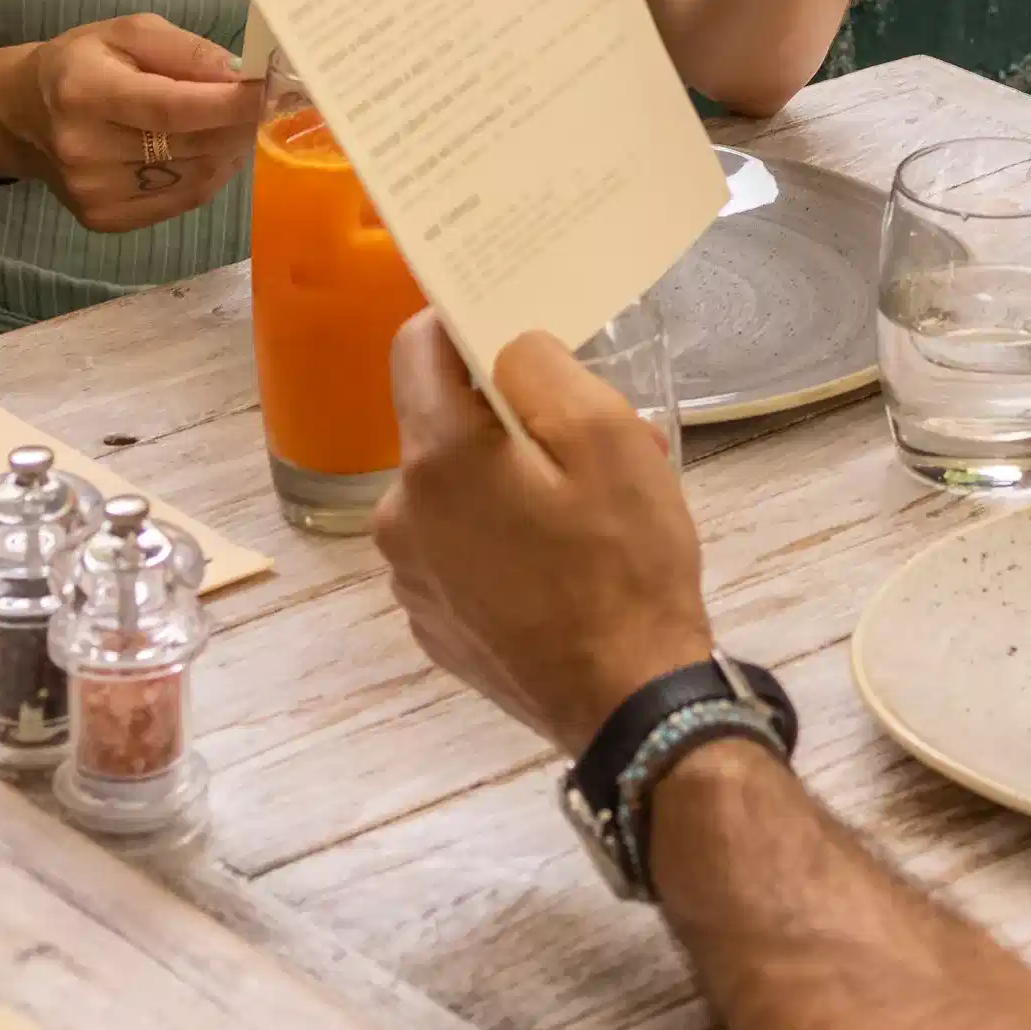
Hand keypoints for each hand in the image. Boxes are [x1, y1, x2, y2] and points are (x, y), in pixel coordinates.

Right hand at [0, 14, 261, 232]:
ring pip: (196, 177)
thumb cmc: (81, 63)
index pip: (171, 107)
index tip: (270, 92)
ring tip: (228, 124)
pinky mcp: (106, 218)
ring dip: (228, 151)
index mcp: (85, 92)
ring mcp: (94, 191)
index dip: (229, 104)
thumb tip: (241, 75)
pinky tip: (206, 151)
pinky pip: (184, 200)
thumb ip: (187, 51)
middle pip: (190, 145)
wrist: (22, 116)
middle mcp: (85, 148)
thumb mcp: (127, 33)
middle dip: (238, 125)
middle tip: (260, 105)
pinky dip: (209, 175)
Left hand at [373, 313, 713, 755]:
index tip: (512, 327)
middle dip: (507, 419)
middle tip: (586, 439)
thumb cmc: (625, 565)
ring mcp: (411, 578)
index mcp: (436, 460)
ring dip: (507, 483)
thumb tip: (505, 346)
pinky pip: (458, 552)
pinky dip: (499, 541)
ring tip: (588, 512)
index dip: (462, 323)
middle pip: (441, 426)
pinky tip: (560, 567)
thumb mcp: (607, 437)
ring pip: (453, 492)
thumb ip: (541, 367)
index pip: (415, 347)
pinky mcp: (435, 625)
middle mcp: (400, 515)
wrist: (630, 706)